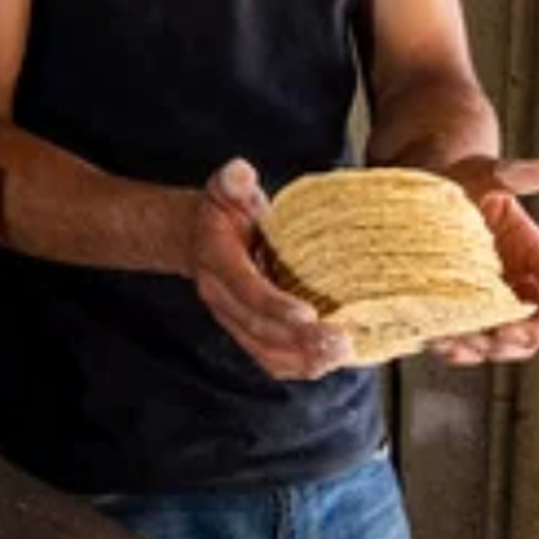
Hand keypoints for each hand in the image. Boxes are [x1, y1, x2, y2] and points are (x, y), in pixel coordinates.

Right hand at [188, 159, 352, 380]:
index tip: (308, 314)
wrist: (198, 238)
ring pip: (265, 351)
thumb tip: (240, 172)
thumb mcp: (224, 189)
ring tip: (340, 354)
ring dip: (303, 359)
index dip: (275, 305)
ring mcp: (233, 319)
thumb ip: (232, 182)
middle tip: (340, 340)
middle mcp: (221, 297)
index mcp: (216, 261)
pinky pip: (271, 359)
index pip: (246, 288)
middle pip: (258, 328)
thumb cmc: (222, 214)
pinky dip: (300, 366)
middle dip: (300, 340)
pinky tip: (329, 362)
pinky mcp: (248, 332)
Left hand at [427, 157, 538, 364]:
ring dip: (484, 350)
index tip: (536, 330)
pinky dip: (454, 346)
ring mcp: (487, 297)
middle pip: (535, 325)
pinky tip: (435, 343)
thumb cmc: (453, 175)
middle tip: (493, 341)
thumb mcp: (478, 172)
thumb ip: (508, 174)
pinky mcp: (455, 307)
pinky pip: (464, 336)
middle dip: (518, 340)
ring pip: (500, 339)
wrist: (414, 183)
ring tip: (456, 346)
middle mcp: (516, 280)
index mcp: (533, 252)